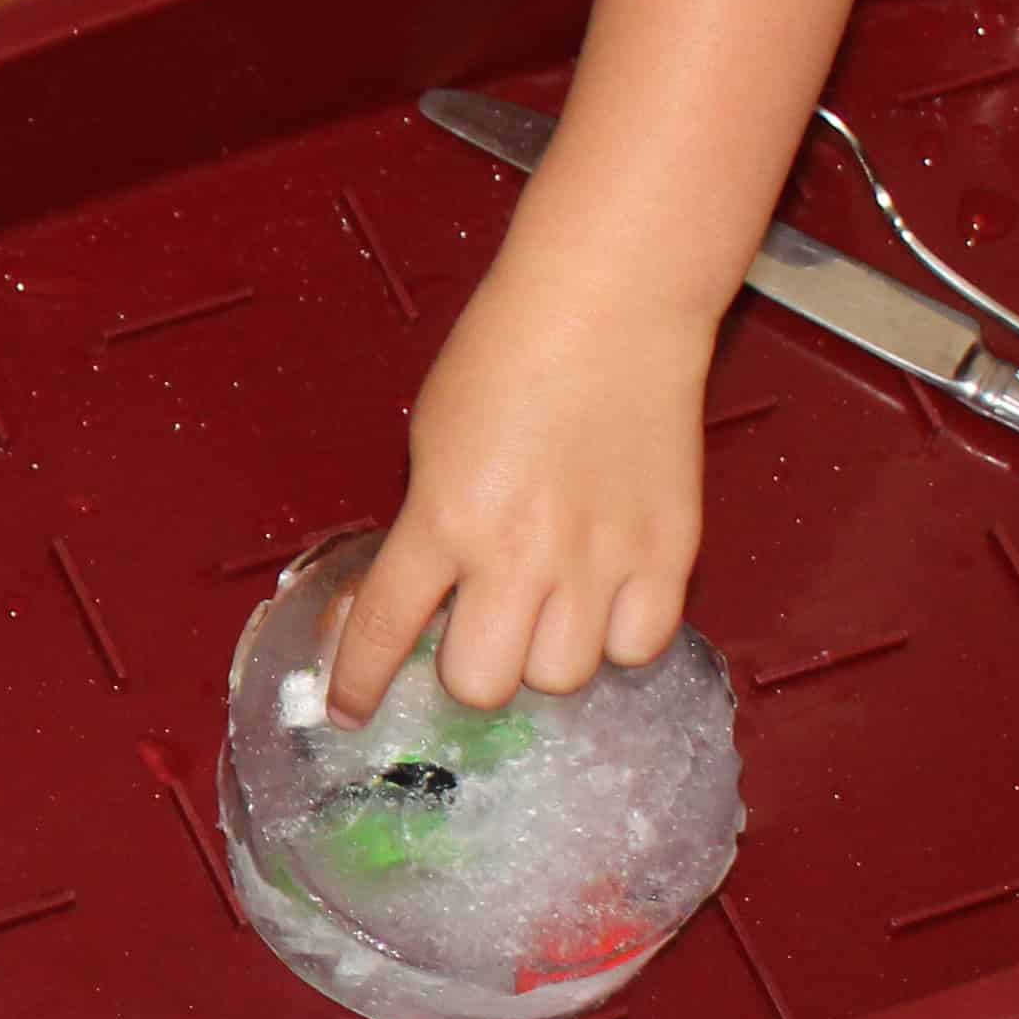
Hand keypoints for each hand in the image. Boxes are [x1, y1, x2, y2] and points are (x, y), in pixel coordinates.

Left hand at [329, 248, 722, 721]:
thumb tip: (414, 597)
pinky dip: (618, 639)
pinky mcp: (668, 551)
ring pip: (561, 677)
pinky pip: (638, 646)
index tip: (350, 711)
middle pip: (482, 682)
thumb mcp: (431, 439)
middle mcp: (520, 552)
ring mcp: (600, 557)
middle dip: (468, 672)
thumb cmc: (508, 355)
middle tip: (478, 636)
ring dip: (545, 657)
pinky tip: (606, 602)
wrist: (610, 307)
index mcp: (445, 518)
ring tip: (549, 608)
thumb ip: (426, 525)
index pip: (387, 629)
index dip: (360, 684)